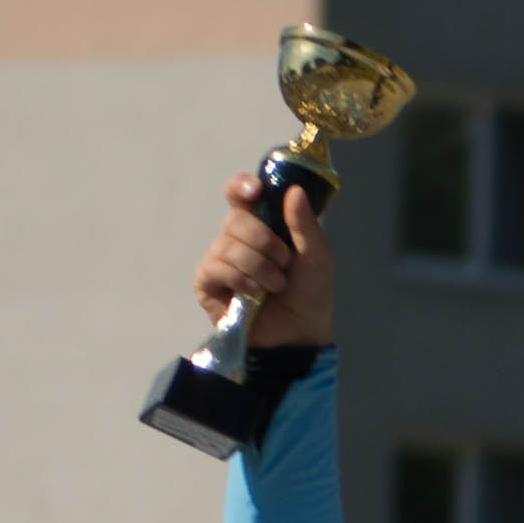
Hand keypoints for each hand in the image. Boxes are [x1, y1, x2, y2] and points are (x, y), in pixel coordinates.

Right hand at [196, 161, 331, 354]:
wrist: (299, 336)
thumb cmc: (309, 296)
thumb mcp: (317, 257)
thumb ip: (305, 224)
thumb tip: (293, 190)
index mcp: (261, 225)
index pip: (239, 194)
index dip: (242, 187)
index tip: (256, 192)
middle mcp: (236, 238)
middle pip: (235, 219)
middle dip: (264, 242)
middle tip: (284, 264)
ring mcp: (219, 259)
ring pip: (226, 244)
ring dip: (259, 266)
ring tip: (275, 286)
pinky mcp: (206, 282)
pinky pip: (214, 267)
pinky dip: (239, 279)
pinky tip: (253, 293)